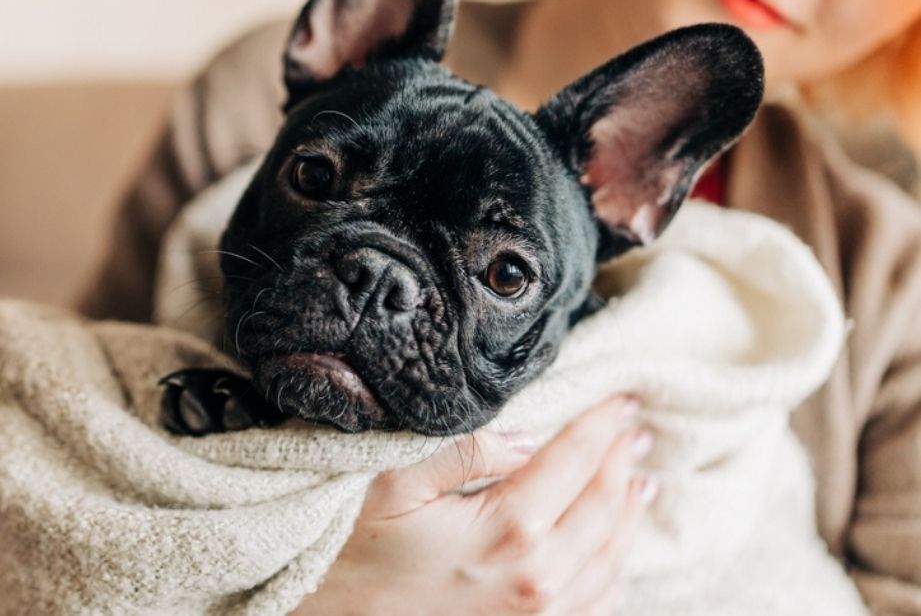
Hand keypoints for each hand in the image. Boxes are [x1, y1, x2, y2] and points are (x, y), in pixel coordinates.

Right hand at [292, 396, 656, 615]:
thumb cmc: (352, 550)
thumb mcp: (395, 484)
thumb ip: (466, 453)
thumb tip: (529, 436)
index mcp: (509, 529)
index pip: (575, 461)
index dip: (602, 424)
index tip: (624, 398)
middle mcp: (537, 576)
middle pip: (604, 507)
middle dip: (623, 462)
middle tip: (636, 429)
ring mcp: (537, 615)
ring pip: (611, 558)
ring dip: (630, 514)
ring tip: (640, 482)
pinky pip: (597, 604)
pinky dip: (616, 569)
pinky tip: (614, 552)